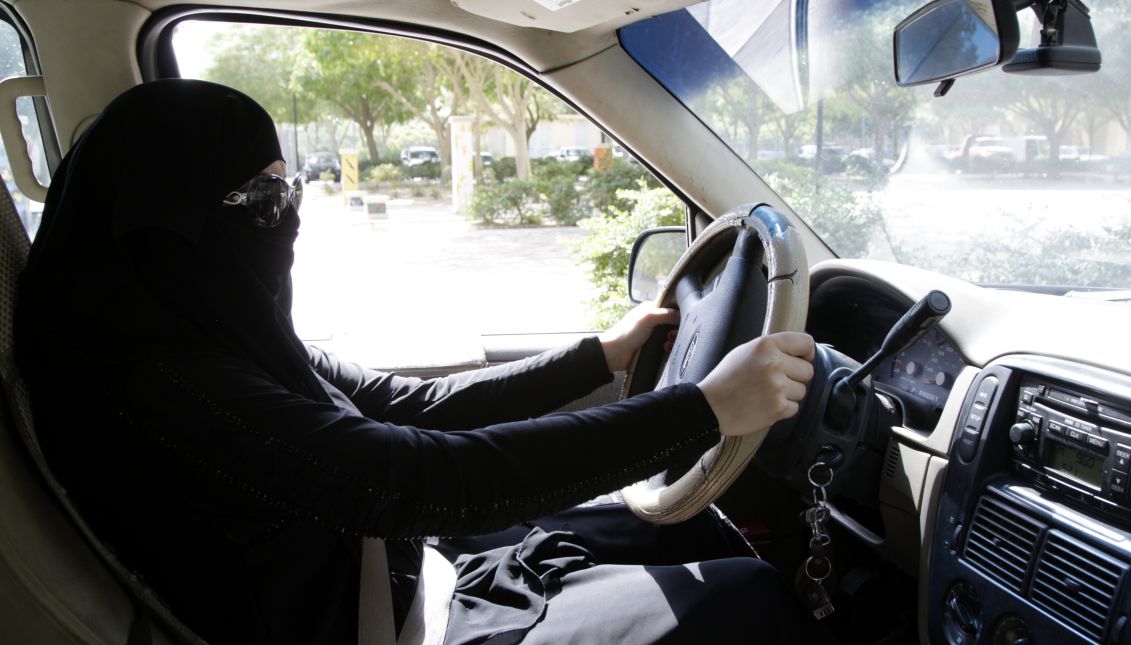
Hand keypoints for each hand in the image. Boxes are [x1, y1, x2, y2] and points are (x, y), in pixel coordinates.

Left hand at [598, 303, 679, 372]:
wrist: (615, 353)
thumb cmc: (627, 332)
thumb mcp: (647, 318)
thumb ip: (665, 314)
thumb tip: (681, 314)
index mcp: (651, 309)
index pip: (670, 307)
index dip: (678, 313)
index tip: (682, 320)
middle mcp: (652, 320)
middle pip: (672, 322)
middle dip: (676, 329)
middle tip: (673, 334)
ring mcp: (652, 333)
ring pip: (670, 334)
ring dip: (672, 339)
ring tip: (669, 342)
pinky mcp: (652, 346)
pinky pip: (666, 345)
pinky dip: (668, 347)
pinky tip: (666, 348)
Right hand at [697, 332, 815, 436]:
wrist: (709, 406)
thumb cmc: (725, 379)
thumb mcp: (745, 351)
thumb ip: (771, 349)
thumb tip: (797, 353)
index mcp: (766, 345)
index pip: (806, 343)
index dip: (806, 353)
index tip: (801, 360)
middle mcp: (774, 363)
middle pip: (808, 370)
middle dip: (795, 377)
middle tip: (776, 381)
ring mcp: (777, 387)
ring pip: (802, 391)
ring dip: (788, 394)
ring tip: (766, 394)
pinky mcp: (778, 408)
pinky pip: (794, 407)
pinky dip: (782, 409)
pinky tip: (765, 405)